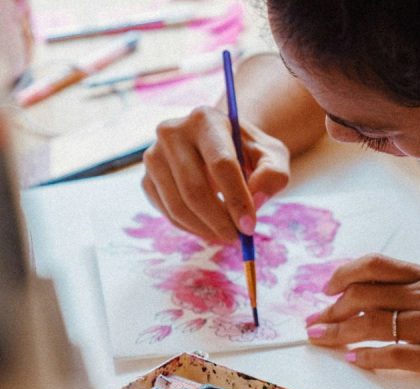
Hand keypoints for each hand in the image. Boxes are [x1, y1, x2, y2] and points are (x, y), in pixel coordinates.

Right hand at [142, 106, 289, 241]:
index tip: (249, 227)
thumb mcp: (272, 156)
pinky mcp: (146, 178)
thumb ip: (273, 175)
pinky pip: (167, 213)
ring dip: (205, 229)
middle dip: (219, 221)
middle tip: (238, 238)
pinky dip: (191, 228)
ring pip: (178, 205)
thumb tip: (254, 201)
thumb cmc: (248, 151)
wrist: (219, 144)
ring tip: (228, 235)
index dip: (236, 199)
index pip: (221, 164)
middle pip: (194, 188)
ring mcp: (154, 155)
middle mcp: (172, 132)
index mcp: (206, 119)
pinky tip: (210, 227)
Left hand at [306, 255, 419, 388]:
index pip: (376, 267)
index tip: (328, 285)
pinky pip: (396, 355)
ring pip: (371, 324)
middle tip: (313, 318)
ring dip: (338, 331)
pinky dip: (370, 356)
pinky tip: (355, 358)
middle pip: (364, 295)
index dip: (344, 274)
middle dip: (330, 307)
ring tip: (319, 338)